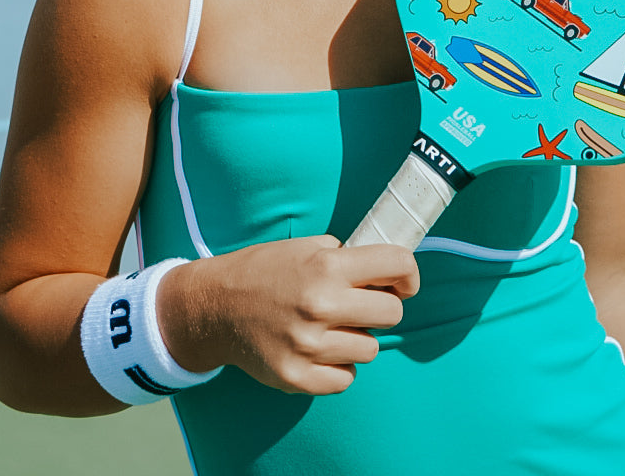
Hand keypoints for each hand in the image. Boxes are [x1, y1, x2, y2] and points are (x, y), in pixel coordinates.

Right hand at [158, 235, 417, 395]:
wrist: (217, 306)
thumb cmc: (264, 271)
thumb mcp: (304, 247)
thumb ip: (343, 257)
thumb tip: (384, 273)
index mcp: (325, 267)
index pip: (395, 264)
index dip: (407, 272)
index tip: (404, 281)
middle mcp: (320, 306)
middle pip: (391, 313)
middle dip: (381, 306)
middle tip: (360, 304)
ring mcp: (309, 346)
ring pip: (369, 348)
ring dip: (357, 337)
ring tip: (331, 326)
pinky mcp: (298, 377)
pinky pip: (346, 377)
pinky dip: (338, 365)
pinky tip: (319, 349)